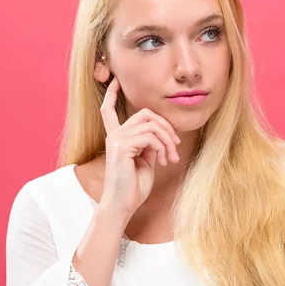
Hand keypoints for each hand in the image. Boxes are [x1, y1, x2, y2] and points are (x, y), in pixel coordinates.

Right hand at [98, 76, 180, 217]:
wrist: (123, 205)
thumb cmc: (134, 186)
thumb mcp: (146, 160)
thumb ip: (150, 143)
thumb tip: (161, 133)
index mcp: (117, 137)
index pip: (109, 109)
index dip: (112, 94)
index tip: (115, 80)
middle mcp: (114, 135)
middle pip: (145, 113)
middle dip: (166, 125)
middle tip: (175, 145)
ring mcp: (116, 139)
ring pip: (151, 124)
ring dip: (168, 139)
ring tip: (172, 157)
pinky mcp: (121, 146)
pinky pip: (150, 136)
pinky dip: (163, 147)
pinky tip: (163, 161)